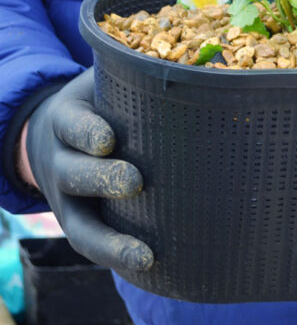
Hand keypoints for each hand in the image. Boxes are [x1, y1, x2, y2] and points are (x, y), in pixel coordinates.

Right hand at [22, 68, 153, 271]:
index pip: (71, 124)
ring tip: (144, 255)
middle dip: (100, 179)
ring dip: (110, 242)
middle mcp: (61, 162)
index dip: (86, 131)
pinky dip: (116, 259)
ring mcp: (67, 200)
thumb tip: (211, 55)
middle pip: (72, 174)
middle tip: (135, 181)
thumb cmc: (104, 102)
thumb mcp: (108, 80)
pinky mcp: (81, 224)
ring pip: (79, 225)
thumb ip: (142, 72)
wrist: (56, 135)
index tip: (108, 138)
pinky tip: (148, 269)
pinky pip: (93, 246)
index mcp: (68, 119)